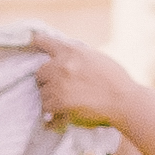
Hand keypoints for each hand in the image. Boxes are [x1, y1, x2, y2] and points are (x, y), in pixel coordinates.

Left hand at [23, 34, 151, 133]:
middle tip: (61, 89)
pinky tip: (63, 113)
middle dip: (47, 81)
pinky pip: (46, 107)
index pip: (45, 42)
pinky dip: (52, 112)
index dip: (36, 42)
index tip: (30, 41)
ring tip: (66, 103)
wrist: (124, 100)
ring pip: (42, 92)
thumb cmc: (116, 80)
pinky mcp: (59, 101)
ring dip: (50, 98)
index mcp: (71, 51)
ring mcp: (59, 83)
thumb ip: (78, 55)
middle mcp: (62, 65)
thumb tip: (65, 56)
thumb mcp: (96, 57)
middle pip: (40, 73)